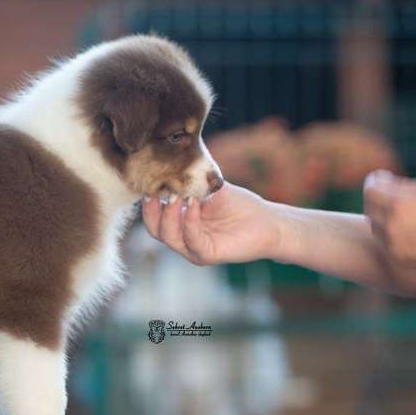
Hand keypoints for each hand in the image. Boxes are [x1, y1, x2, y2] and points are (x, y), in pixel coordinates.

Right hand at [141, 184, 281, 264]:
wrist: (267, 221)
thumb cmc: (239, 206)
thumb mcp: (209, 188)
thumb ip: (191, 180)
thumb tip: (172, 159)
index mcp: (180, 225)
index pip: (154, 218)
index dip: (148, 203)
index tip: (149, 184)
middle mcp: (184, 239)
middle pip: (155, 230)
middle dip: (153, 211)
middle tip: (158, 192)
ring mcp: (194, 250)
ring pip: (169, 237)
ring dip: (169, 215)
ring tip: (177, 196)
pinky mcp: (208, 255)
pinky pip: (192, 240)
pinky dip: (189, 221)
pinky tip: (193, 204)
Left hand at [363, 170, 415, 286]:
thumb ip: (401, 185)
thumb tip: (380, 181)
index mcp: (399, 204)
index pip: (370, 189)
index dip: (374, 181)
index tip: (381, 179)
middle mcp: (391, 226)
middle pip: (369, 207)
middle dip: (377, 198)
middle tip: (390, 195)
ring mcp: (391, 245)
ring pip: (375, 225)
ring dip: (383, 217)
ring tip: (405, 214)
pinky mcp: (395, 259)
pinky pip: (383, 242)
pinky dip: (390, 235)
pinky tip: (408, 231)